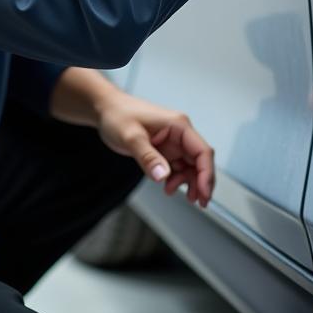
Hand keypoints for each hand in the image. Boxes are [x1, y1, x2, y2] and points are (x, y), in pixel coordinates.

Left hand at [96, 91, 214, 207]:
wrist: (106, 110)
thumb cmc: (118, 115)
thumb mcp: (131, 137)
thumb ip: (148, 157)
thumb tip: (163, 176)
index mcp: (178, 125)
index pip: (202, 151)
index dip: (206, 174)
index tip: (204, 193)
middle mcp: (179, 134)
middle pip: (200, 161)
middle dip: (201, 182)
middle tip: (198, 202)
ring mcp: (173, 143)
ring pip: (191, 167)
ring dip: (188, 182)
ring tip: (172, 192)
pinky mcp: (165, 150)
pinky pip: (178, 168)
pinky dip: (176, 180)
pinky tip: (167, 187)